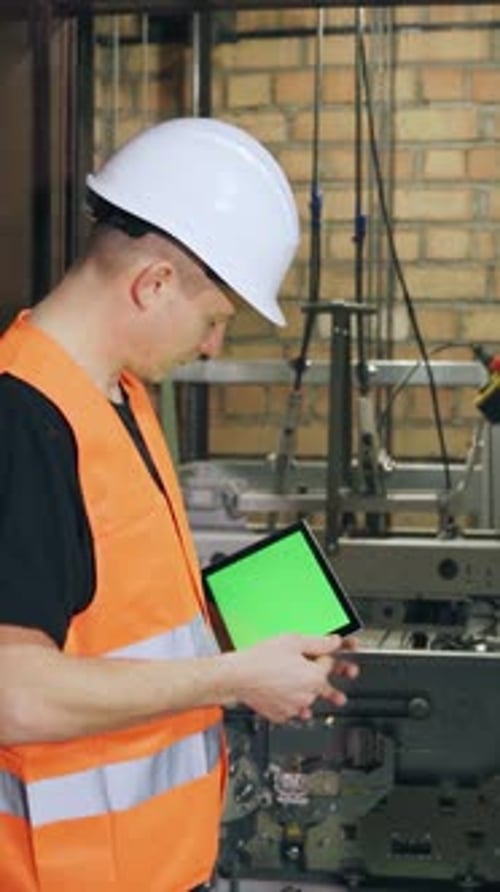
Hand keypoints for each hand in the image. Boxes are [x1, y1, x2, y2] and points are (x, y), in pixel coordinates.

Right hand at [228, 633, 358, 723]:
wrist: (237, 677)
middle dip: (334, 682)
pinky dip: (293, 704)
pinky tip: (293, 699)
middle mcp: (307, 695)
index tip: (331, 651)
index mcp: (314, 677)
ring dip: (313, 695)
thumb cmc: (260, 659)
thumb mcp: (293, 641)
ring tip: (329, 701)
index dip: (328, 655)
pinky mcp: (280, 715)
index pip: (329, 664)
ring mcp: (294, 707)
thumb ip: (318, 642)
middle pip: (324, 686)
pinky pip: (292, 710)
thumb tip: (335, 642)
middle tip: (345, 683)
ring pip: (308, 700)